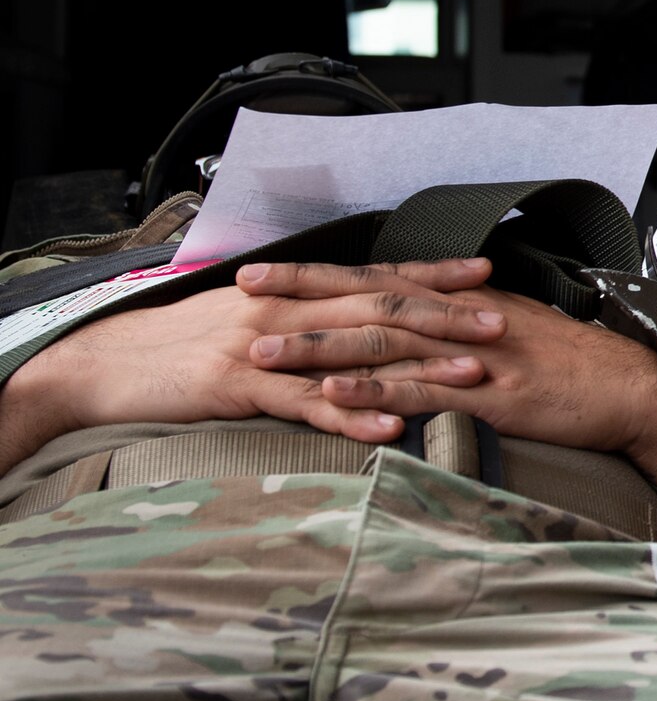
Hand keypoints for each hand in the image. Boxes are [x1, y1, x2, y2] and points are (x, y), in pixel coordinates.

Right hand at [0, 259, 501, 473]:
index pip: (378, 275)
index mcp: (295, 290)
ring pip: (355, 353)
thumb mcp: (252, 317)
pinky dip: (352, 415)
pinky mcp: (239, 386)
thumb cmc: (185, 344)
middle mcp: (289, 308)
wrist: (110, 364)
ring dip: (418, 367)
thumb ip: (307, 315)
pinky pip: (305, 403)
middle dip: (447, 317)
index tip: (488, 271)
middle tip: (502, 326)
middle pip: (382, 308)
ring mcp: (265, 346)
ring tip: (470, 378)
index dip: (434, 272)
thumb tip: (361, 318)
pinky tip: (392, 429)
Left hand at [295, 267, 656, 505]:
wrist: (632, 387)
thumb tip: (418, 326)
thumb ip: (462, 327)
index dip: (320, 274)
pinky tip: (330, 398)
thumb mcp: (514, 332)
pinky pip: (421, 392)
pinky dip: (372, 393)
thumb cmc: (575, 365)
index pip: (380, 278)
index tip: (267, 272)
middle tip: (241, 296)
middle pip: (369, 301)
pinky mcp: (489, 396)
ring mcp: (474, 356)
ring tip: (263, 351)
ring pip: (384, 345)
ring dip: (319, 348)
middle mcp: (463, 318)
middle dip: (301, 298)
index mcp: (466, 299)